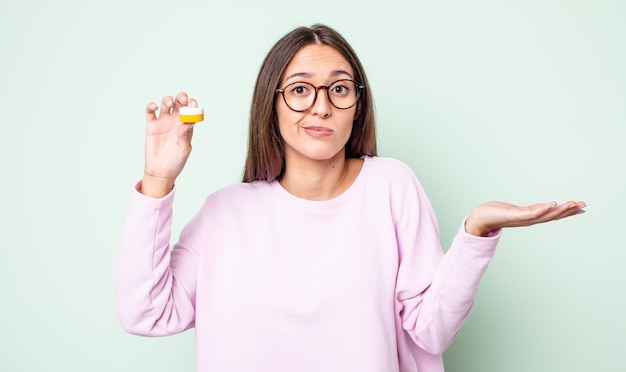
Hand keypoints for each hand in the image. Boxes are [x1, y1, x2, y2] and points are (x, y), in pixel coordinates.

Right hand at [142, 92, 197, 197]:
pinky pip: (150, 111)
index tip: (193, 104)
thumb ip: (185, 135)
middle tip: (182, 100)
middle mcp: (175, 121)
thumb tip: (189, 121)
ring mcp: (163, 122)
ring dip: (168, 99)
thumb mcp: (184, 149)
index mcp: (186, 125)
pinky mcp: (151, 126)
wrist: (160, 172)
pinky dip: (151, 105)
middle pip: (179, 103)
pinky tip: (155, 107)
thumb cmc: (175, 162)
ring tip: (169, 104)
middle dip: (181, 97)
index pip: (191, 110)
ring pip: (165, 103)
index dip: (192, 104)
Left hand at [465, 200, 586, 236]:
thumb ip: (532, 210)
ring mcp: (522, 219)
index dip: (567, 212)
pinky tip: (551, 204)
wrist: (480, 218)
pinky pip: (531, 213)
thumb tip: (545, 207)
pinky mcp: (514, 216)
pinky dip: (542, 209)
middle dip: (568, 211)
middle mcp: (529, 220)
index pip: (552, 214)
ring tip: (572, 204)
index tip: (581, 207)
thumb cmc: (497, 213)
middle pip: (552, 215)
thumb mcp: (518, 210)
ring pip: (545, 215)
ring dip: (559, 210)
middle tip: (583, 205)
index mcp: (531, 217)